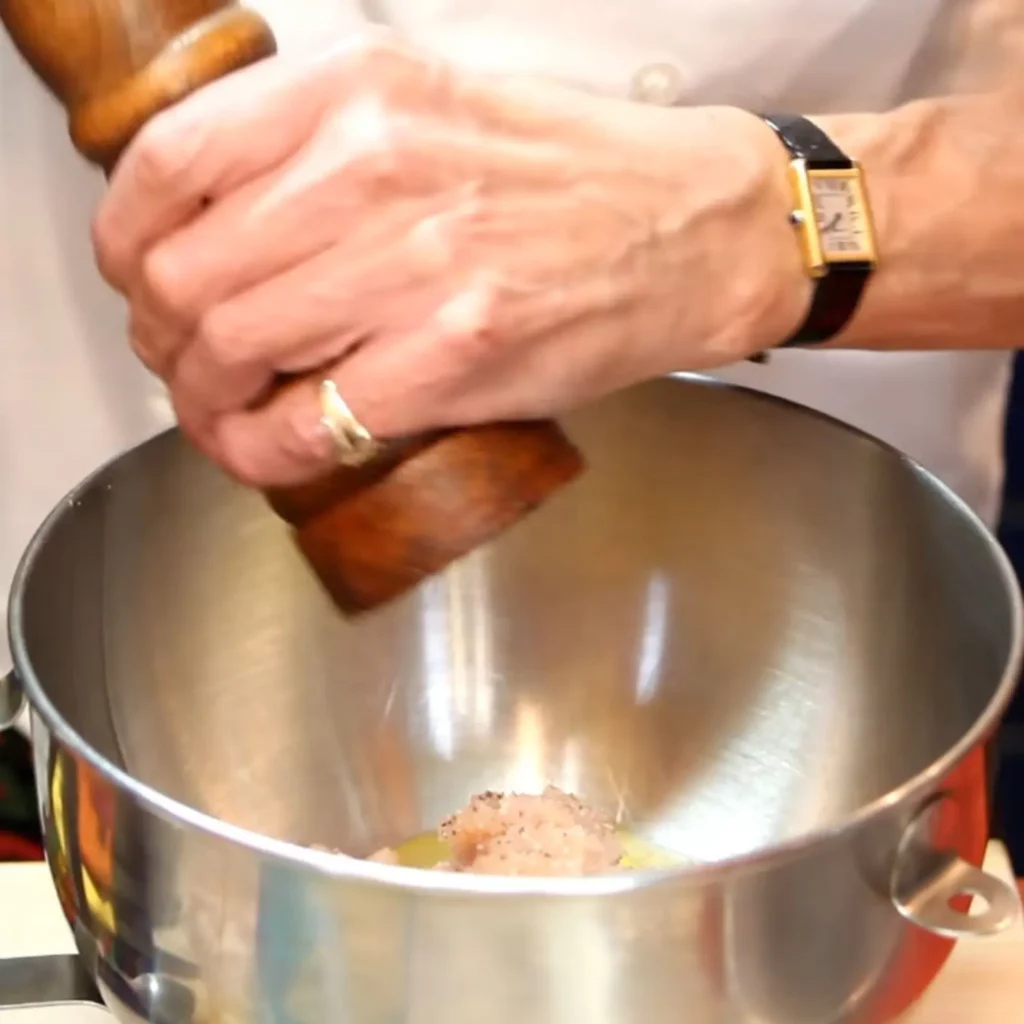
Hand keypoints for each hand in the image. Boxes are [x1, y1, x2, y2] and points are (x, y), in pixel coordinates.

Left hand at [92, 34, 806, 487]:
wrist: (696, 228)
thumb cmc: (578, 173)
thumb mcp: (437, 105)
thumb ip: (324, 148)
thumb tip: (230, 222)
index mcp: (361, 93)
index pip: (171, 161)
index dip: (128, 239)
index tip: (140, 276)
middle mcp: (375, 168)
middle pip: (188, 276)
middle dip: (165, 341)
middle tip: (186, 363)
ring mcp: (417, 268)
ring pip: (233, 354)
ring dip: (206, 402)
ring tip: (224, 414)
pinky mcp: (457, 358)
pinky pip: (311, 425)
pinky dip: (264, 452)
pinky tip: (269, 451)